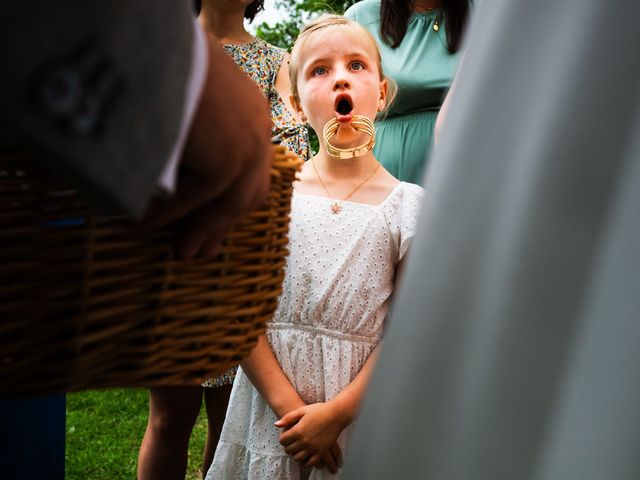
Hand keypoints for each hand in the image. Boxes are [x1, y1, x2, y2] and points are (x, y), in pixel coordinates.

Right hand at [144, 32, 271, 258]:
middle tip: (200, 253)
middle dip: (223, 226)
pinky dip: (173, 213)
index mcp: (252, 114)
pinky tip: (148, 222)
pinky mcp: (229, 152)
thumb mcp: (185, 101)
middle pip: (249, 193)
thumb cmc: (159, 62)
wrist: (149, 34)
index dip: (231, 207)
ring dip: (201, 229)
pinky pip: (200, 195)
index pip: (250, 173)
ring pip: (229, 201)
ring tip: (178, 252)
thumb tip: (173, 173)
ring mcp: (248, 141)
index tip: (213, 231)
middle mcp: (257, 128)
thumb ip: (194, 134)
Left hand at [275, 403, 346, 472]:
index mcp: (298, 430)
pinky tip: (305, 456)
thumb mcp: (302, 410)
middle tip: (291, 443)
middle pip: (289, 450)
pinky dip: (305, 461)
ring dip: (295, 454)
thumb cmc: (320, 410)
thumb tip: (276, 424)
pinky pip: (310, 463)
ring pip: (298, 458)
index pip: (283, 440)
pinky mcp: (321, 452)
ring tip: (297, 449)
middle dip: (288, 447)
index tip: (286, 436)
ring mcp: (313, 448)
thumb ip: (288, 418)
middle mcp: (305, 441)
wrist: (336, 414)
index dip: (283, 438)